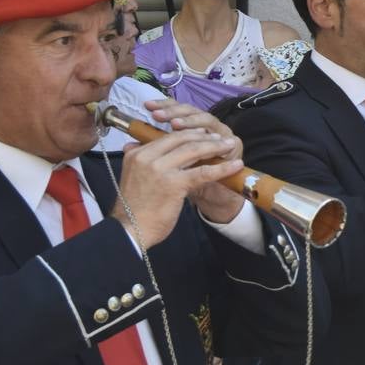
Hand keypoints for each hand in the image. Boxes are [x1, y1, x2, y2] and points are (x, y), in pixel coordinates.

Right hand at [114, 126, 243, 246]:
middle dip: (204, 137)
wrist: (130, 231)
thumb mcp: (133, 178)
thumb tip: (143, 148)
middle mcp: (147, 157)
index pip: (167, 137)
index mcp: (137, 154)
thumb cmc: (133, 209)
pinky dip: (222, 167)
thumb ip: (143, 163)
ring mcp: (160, 169)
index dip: (189, 134)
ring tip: (229, 146)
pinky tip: (235, 165)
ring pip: (193, 150)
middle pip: (181, 139)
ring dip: (215, 147)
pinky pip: (203, 172)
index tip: (203, 135)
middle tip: (220, 138)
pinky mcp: (174, 183)